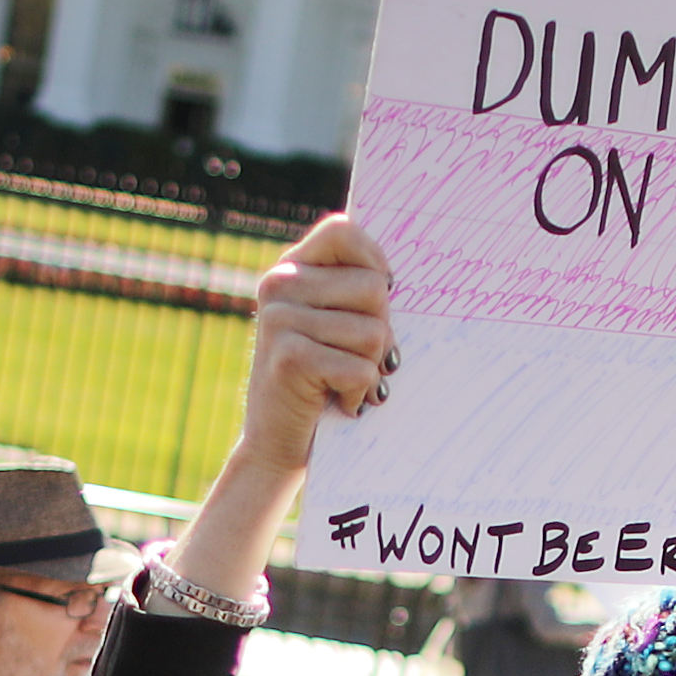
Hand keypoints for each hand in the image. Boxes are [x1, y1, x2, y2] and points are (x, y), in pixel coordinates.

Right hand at [234, 212, 394, 476]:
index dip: (375, 261)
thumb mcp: (334, 325)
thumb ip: (355, 292)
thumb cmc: (321, 382)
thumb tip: (398, 276)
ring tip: (346, 383)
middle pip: (374, 289)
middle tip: (359, 360)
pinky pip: (361, 368)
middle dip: (383, 333)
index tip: (383, 294)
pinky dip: (361, 394)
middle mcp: (279, 285)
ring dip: (372, 369)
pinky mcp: (289, 358)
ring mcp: (279, 320)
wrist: (277, 445)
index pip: (343, 231)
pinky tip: (339, 402)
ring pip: (374, 333)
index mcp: (291, 269)